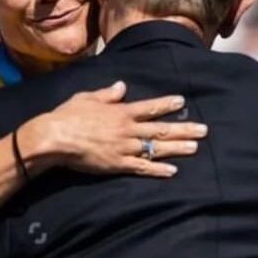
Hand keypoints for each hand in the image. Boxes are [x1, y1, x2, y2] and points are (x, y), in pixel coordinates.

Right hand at [24, 82, 207, 178]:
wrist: (54, 137)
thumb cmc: (67, 116)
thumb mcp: (87, 97)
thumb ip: (107, 94)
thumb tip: (122, 86)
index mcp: (120, 112)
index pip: (149, 107)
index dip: (167, 104)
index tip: (182, 102)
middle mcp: (127, 130)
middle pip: (161, 129)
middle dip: (184, 129)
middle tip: (203, 130)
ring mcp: (124, 148)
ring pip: (156, 148)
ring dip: (177, 148)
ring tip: (195, 148)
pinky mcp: (118, 165)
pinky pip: (143, 168)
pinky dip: (158, 170)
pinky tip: (173, 171)